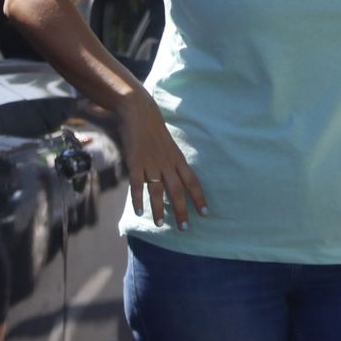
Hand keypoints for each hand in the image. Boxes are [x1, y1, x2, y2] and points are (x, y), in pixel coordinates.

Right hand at [116, 93, 207, 229]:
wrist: (139, 112)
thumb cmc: (154, 128)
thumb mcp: (169, 145)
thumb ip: (170, 161)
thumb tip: (172, 177)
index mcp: (178, 158)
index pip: (192, 182)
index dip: (199, 198)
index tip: (205, 213)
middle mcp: (167, 163)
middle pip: (177, 191)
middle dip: (181, 210)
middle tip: (184, 228)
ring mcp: (151, 164)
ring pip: (157, 191)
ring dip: (159, 210)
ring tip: (161, 225)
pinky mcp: (135, 163)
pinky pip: (137, 185)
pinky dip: (138, 199)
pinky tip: (139, 212)